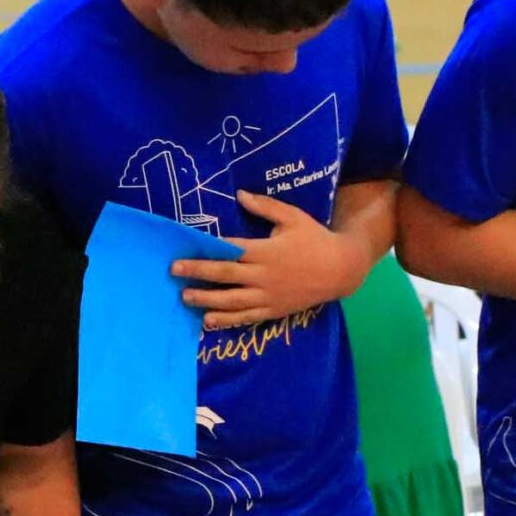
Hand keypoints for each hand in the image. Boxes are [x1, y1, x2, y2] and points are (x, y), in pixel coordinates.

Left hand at [171, 190, 366, 329]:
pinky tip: (208, 321)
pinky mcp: (273, 310)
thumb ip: (265, 207)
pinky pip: (246, 317)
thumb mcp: (293, 217)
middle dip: (198, 273)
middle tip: (174, 271)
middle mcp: (264, 275)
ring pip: (232, 300)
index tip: (186, 247)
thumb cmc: (315, 239)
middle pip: (225, 275)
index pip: (230, 250)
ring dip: (207, 299)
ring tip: (185, 298)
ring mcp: (268, 296)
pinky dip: (226, 320)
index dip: (207, 249)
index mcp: (266, 251)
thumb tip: (240, 194)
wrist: (340, 269)